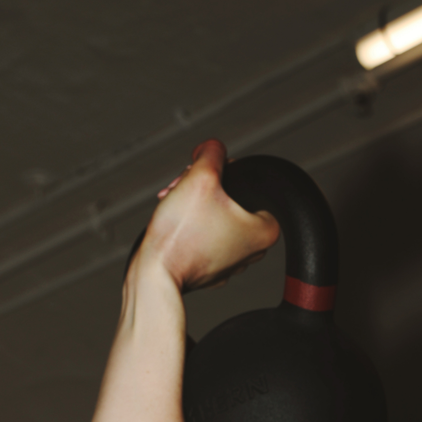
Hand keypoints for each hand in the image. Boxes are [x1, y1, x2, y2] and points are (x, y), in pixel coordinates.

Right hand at [127, 140, 279, 293]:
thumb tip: (213, 148)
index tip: (207, 176)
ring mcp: (231, 264)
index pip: (252, 185)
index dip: (226, 173)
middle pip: (233, 203)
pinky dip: (190, 227)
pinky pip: (204, 238)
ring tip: (177, 205)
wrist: (156, 273)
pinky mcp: (210, 271)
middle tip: (186, 188)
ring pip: (217, 219)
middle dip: (207, 189)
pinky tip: (176, 225)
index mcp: (266, 232)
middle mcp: (253, 252)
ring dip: (196, 205)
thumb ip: (213, 152)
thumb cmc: (181, 234)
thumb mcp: (201, 176)